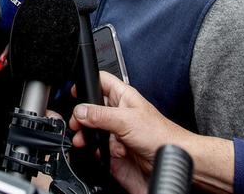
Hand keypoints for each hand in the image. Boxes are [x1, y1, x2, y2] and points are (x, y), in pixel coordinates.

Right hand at [69, 72, 233, 193]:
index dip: (87, 82)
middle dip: (82, 116)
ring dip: (88, 135)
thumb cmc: (160, 135)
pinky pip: (97, 148)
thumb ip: (100, 114)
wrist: (168, 161)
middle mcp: (117, 112)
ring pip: (92, 130)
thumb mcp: (126, 120)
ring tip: (84, 139)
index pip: (101, 81)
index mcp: (122, 97)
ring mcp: (115, 131)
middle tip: (77, 123)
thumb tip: (79, 110)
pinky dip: (97, 150)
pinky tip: (104, 152)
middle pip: (91, 108)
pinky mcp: (114, 149)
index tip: (75, 91)